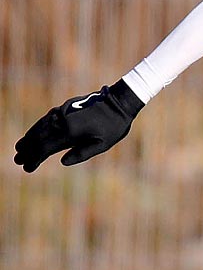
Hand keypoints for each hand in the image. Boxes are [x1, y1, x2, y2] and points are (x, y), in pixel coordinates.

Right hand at [14, 80, 144, 171]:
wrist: (119, 102)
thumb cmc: (114, 126)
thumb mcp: (103, 144)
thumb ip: (82, 153)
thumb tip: (62, 162)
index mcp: (71, 133)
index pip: (45, 149)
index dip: (34, 159)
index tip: (26, 167)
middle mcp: (62, 122)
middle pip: (38, 138)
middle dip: (27, 150)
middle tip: (17, 160)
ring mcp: (62, 113)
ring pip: (40, 127)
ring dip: (29, 138)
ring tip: (20, 147)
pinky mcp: (64, 107)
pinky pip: (45, 119)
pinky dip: (37, 127)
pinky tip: (34, 131)